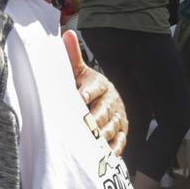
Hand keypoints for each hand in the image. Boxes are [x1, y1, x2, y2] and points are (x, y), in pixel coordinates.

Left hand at [66, 31, 128, 154]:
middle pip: (105, 111)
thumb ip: (73, 56)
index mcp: (101, 85)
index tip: (80, 97)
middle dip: (96, 119)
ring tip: (93, 142)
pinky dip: (113, 149)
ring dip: (103, 136)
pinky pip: (120, 142)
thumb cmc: (87, 87)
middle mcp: (112, 101)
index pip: (95, 88)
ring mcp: (119, 118)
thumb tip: (67, 33)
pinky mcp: (122, 133)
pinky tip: (105, 154)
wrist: (105, 100)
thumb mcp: (80, 72)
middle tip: (86, 126)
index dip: (87, 93)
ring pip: (112, 128)